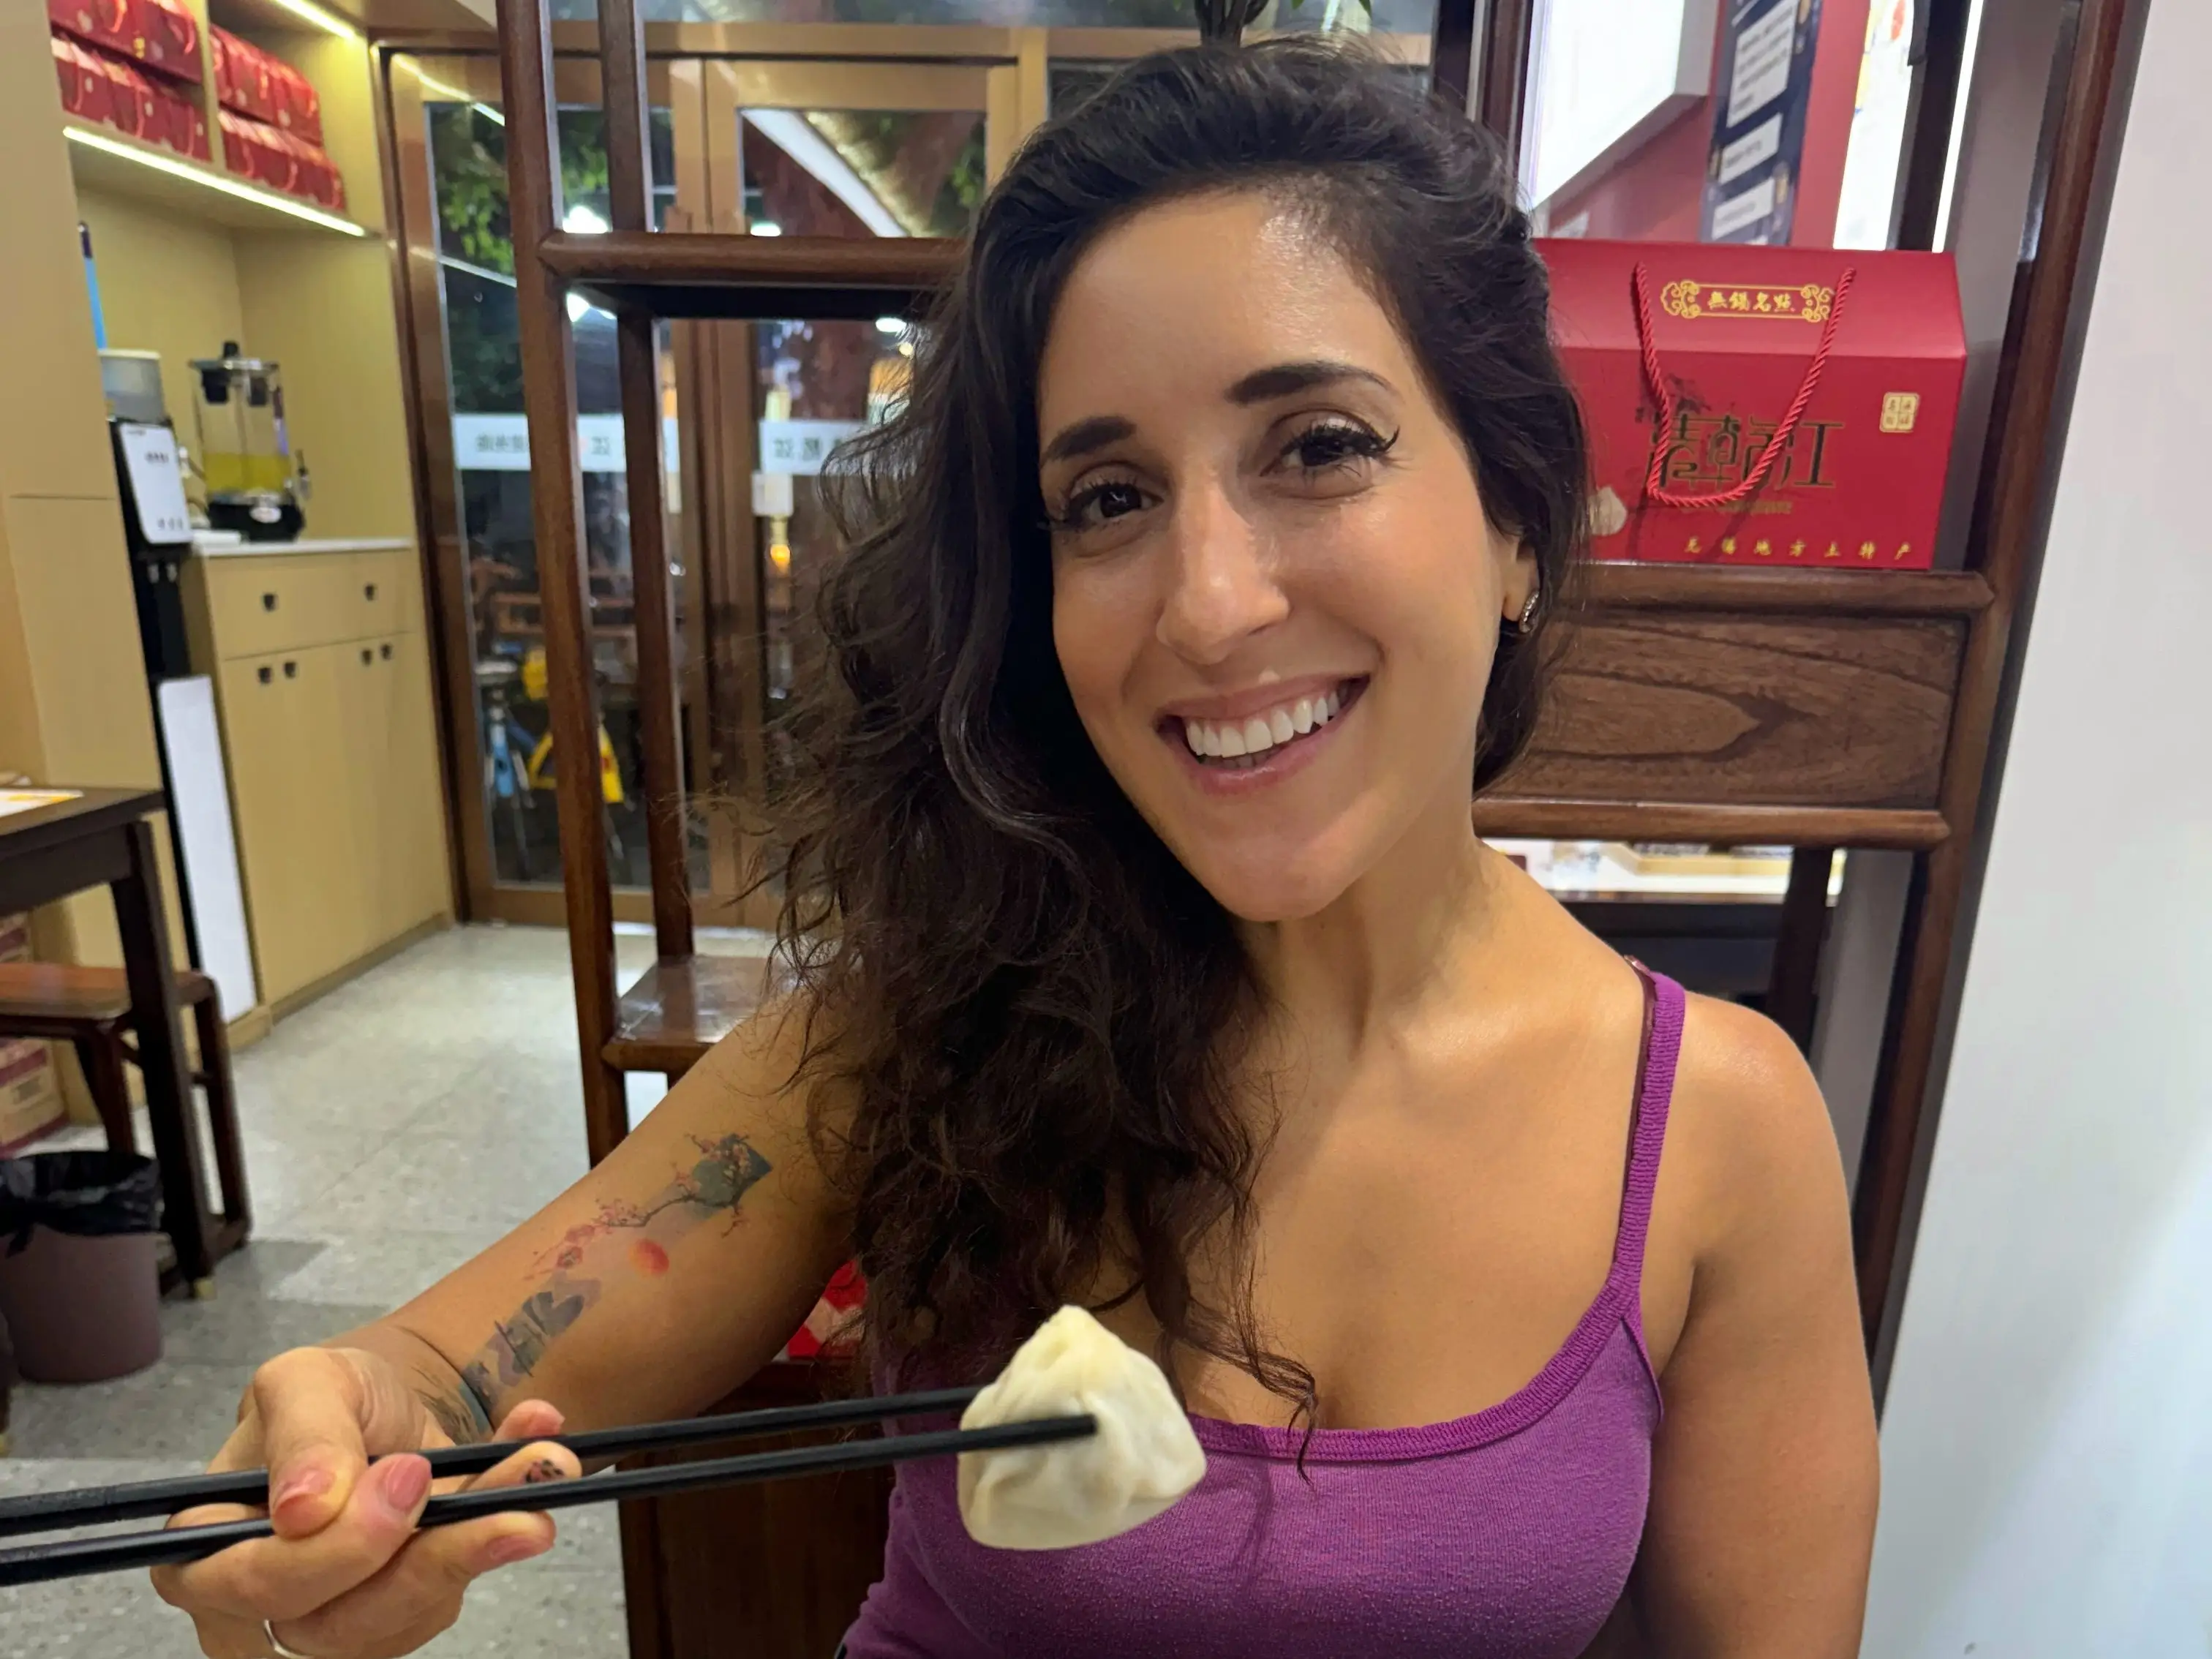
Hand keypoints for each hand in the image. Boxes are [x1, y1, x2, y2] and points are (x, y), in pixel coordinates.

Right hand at [152, 1346, 582, 1658]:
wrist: (396, 1402)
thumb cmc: (329, 1395)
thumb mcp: (306, 1379)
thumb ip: (302, 1433)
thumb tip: (303, 1509)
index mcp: (207, 1547)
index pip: (244, 1585)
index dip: (329, 1549)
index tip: (408, 1478)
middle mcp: (263, 1602)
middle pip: (331, 1623)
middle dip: (424, 1555)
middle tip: (497, 1482)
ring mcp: (334, 1621)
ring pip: (404, 1617)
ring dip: (483, 1540)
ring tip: (543, 1463)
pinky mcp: (401, 1617)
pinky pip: (451, 1594)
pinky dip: (503, 1526)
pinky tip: (535, 1465)